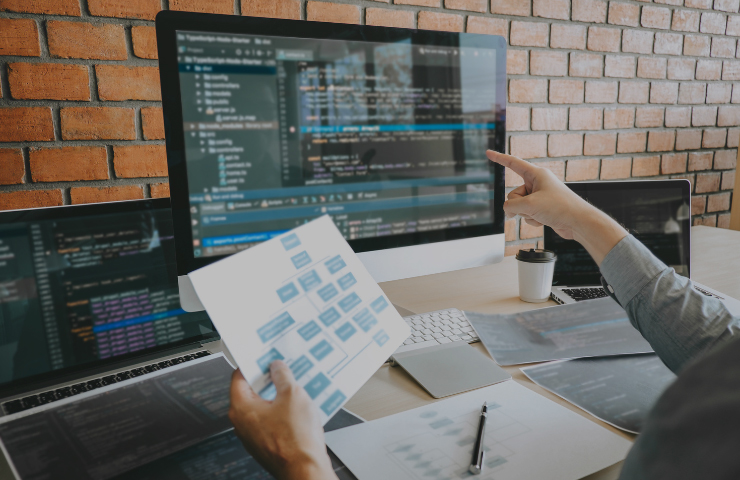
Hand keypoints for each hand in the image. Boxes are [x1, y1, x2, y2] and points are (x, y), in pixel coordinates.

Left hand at [229, 362, 337, 479]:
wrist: (305, 469)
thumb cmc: (296, 439)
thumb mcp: (292, 394)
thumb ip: (282, 376)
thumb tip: (277, 367)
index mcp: (241, 407)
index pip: (239, 377)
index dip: (252, 364)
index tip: (263, 357)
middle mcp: (242, 423)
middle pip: (250, 392)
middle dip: (267, 380)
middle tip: (281, 369)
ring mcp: (253, 435)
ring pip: (261, 407)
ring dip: (275, 396)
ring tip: (294, 387)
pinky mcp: (265, 444)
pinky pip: (269, 421)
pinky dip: (280, 412)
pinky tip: (297, 407)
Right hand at [487, 150, 627, 264]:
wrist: (578, 222)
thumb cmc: (560, 208)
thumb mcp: (529, 205)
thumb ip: (511, 206)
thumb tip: (508, 212)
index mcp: (536, 174)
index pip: (513, 163)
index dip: (499, 158)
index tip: (488, 153)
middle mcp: (538, 183)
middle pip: (513, 193)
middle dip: (517, 204)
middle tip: (531, 208)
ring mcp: (540, 196)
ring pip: (519, 206)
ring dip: (526, 213)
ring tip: (542, 214)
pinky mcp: (542, 208)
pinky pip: (527, 214)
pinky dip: (532, 219)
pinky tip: (543, 220)